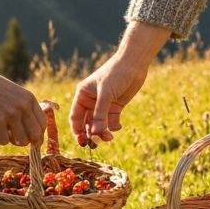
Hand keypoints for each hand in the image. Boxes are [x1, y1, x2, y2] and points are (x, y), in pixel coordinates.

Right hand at [0, 49, 46, 146]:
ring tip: (2, 129)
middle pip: (36, 136)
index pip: (42, 124)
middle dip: (27, 142)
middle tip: (16, 139)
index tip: (30, 139)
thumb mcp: (13, 93)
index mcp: (29, 98)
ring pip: (21, 142)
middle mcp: (23, 106)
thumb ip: (23, 108)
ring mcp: (11, 113)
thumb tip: (32, 134)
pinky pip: (4, 142)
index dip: (37, 134)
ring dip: (12, 140)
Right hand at [69, 21, 169, 145]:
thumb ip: (100, 113)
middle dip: (91, 134)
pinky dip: (113, 127)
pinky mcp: (115, 106)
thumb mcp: (106, 93)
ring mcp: (103, 105)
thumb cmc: (116, 74)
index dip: (77, 131)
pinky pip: (111, 122)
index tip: (82, 142)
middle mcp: (91, 101)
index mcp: (83, 95)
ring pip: (99, 124)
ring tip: (109, 137)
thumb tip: (95, 133)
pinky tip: (118, 125)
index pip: (75, 117)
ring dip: (103, 132)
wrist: (134, 64)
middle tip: (96, 144)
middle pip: (87, 123)